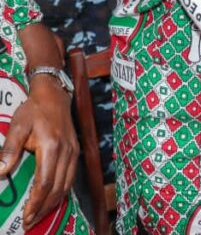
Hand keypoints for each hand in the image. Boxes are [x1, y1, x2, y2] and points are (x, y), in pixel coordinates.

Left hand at [0, 78, 77, 227]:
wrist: (54, 95)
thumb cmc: (34, 110)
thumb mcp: (17, 126)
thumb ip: (9, 150)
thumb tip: (0, 172)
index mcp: (52, 147)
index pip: (45, 183)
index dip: (36, 203)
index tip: (25, 216)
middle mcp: (66, 152)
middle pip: (58, 188)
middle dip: (44, 208)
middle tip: (29, 222)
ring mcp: (73, 152)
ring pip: (66, 185)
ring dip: (53, 203)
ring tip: (39, 214)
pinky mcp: (75, 151)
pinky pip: (70, 177)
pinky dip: (61, 192)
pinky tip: (51, 198)